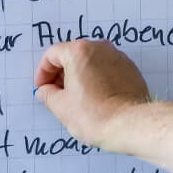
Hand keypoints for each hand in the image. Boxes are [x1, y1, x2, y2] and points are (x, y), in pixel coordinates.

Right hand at [34, 40, 152, 152]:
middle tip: (55, 93)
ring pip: (91, 61)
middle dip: (61, 73)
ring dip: (79, 75)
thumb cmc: (95, 115)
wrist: (129, 124)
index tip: (42, 87)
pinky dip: (97, 78)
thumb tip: (45, 91)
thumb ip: (48, 94)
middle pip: (72, 55)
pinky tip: (94, 97)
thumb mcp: (61, 106)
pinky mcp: (130, 69)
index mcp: (80, 51)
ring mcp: (118, 57)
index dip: (43, 72)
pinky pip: (106, 68)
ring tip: (75, 98)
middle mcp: (100, 48)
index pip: (53, 54)